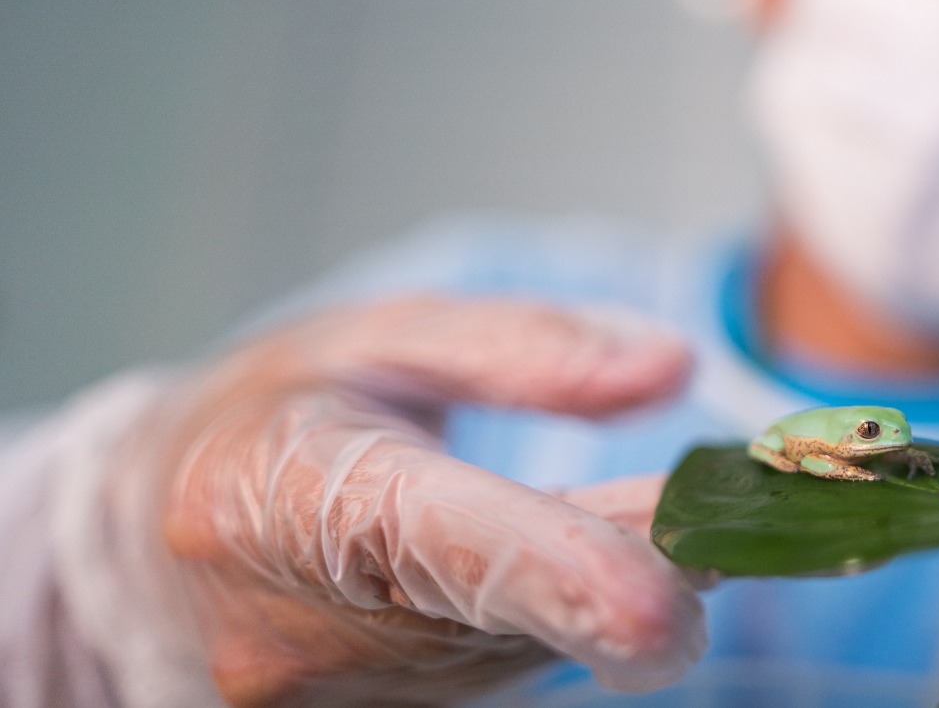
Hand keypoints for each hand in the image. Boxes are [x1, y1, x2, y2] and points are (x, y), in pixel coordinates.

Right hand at [137, 295, 702, 705]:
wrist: (150, 541)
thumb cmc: (270, 418)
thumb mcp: (377, 338)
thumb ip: (524, 347)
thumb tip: (670, 366)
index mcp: (283, 494)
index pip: (441, 545)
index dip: (561, 577)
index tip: (665, 606)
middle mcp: (297, 627)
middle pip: (510, 611)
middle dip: (628, 567)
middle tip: (718, 519)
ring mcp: (330, 701)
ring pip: (523, 651)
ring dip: (596, 591)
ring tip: (601, 523)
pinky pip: (505, 673)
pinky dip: (553, 623)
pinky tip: (548, 572)